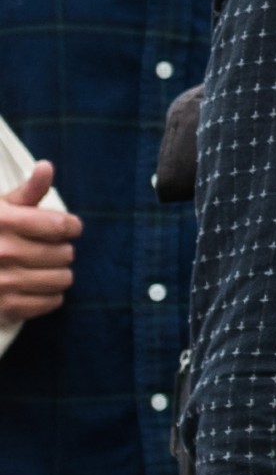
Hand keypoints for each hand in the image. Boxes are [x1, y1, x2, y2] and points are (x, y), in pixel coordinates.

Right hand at [0, 160, 78, 319]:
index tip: (67, 228)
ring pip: (62, 279)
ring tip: (45, 267)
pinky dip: (50, 296)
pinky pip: (50, 303)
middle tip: (50, 249)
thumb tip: (47, 167)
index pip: (61, 225)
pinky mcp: (3, 307)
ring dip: (59, 273)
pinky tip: (38, 286)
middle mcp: (1, 251)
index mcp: (2, 221)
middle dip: (62, 249)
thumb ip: (27, 191)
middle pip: (65, 253)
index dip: (71, 226)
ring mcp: (2, 282)